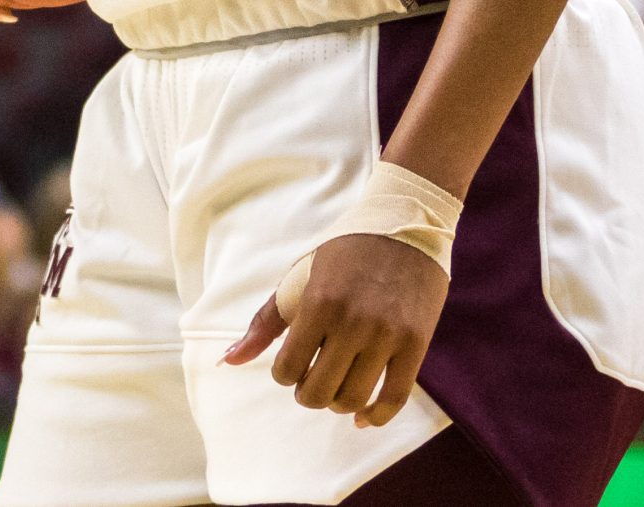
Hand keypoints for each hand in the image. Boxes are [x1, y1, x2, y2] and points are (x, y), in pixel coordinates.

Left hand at [224, 233, 448, 427]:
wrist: (405, 226)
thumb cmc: (344, 253)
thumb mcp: (299, 278)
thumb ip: (265, 323)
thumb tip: (227, 361)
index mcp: (318, 303)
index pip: (287, 370)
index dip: (285, 375)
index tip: (293, 364)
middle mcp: (353, 321)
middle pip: (319, 392)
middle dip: (309, 393)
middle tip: (313, 380)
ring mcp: (387, 334)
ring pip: (353, 398)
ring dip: (338, 403)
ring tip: (337, 388)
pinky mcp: (415, 343)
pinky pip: (394, 398)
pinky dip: (375, 417)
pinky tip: (363, 416)